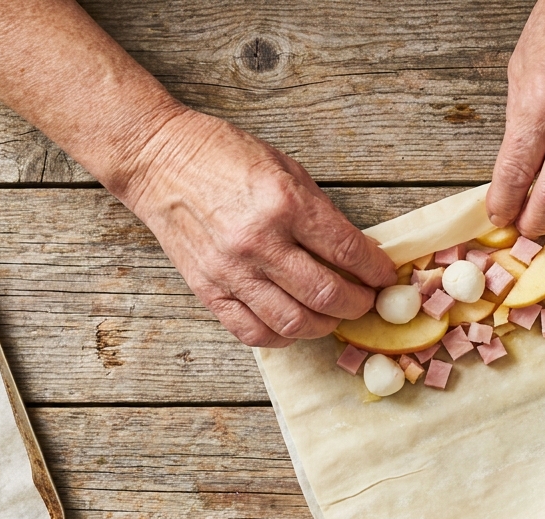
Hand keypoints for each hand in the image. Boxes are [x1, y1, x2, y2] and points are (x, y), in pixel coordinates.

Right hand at [116, 108, 396, 346]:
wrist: (158, 159)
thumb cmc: (224, 156)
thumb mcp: (286, 169)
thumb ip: (321, 214)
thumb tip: (357, 253)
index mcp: (284, 203)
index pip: (348, 252)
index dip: (376, 272)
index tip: (386, 278)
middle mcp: (259, 241)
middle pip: (327, 295)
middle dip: (358, 305)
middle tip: (366, 302)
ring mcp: (231, 270)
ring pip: (294, 322)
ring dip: (325, 326)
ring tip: (334, 316)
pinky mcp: (207, 289)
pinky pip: (253, 331)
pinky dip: (282, 337)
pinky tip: (295, 326)